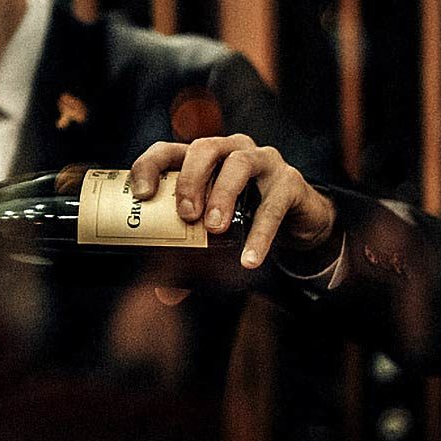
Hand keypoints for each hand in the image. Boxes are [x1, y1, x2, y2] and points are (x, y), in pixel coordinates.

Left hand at [130, 135, 336, 269]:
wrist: (298, 221)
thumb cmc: (246, 215)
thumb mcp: (212, 226)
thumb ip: (190, 252)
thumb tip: (164, 292)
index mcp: (204, 157)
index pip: (168, 150)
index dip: (149, 167)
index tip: (142, 195)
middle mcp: (232, 150)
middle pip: (205, 148)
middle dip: (190, 179)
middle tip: (185, 214)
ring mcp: (263, 161)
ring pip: (240, 163)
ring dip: (223, 195)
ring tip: (214, 228)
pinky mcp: (290, 182)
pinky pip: (274, 205)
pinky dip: (260, 234)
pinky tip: (249, 259)